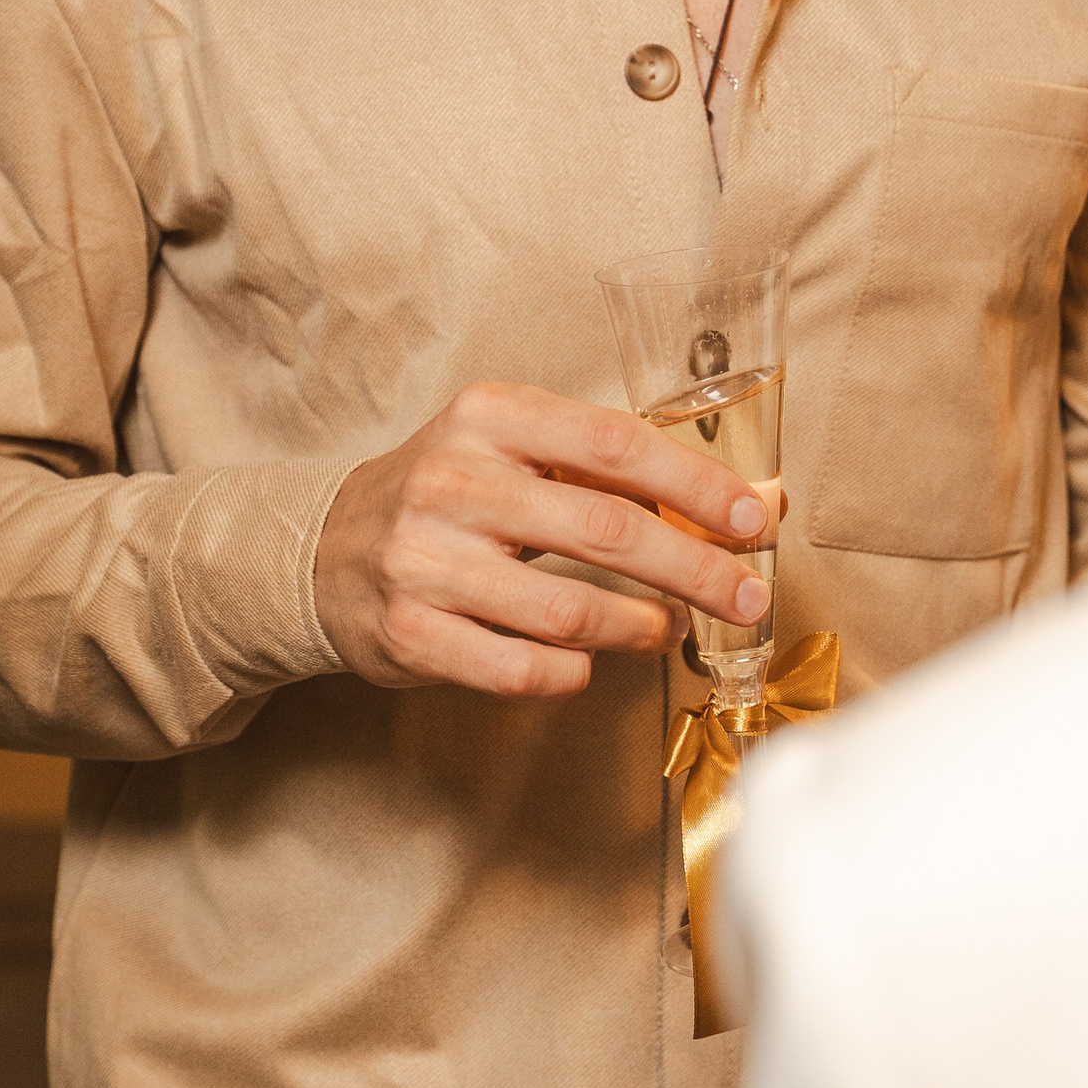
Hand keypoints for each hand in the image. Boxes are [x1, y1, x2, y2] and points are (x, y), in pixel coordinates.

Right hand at [313, 381, 772, 696]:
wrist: (329, 550)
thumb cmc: (454, 495)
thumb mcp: (519, 450)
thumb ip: (619, 470)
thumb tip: (755, 498)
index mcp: (492, 416)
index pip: (616, 444)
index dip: (696, 486)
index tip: (758, 519)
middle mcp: (456, 480)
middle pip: (606, 528)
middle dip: (694, 568)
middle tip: (748, 596)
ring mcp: (428, 559)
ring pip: (567, 609)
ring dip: (640, 626)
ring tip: (670, 627)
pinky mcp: (411, 632)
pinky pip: (519, 668)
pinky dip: (570, 671)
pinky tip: (590, 662)